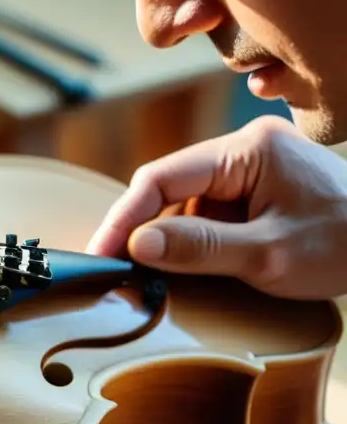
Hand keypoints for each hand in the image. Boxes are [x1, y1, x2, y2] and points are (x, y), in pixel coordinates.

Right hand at [86, 115, 346, 299]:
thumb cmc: (345, 245)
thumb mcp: (269, 254)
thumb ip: (199, 248)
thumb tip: (136, 245)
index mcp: (248, 149)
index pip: (161, 178)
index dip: (123, 218)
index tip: (100, 255)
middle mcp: (244, 149)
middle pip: (167, 187)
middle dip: (138, 228)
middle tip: (112, 269)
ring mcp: (249, 169)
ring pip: (182, 203)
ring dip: (163, 238)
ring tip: (143, 274)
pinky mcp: (254, 190)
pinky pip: (204, 213)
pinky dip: (186, 240)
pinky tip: (179, 266)